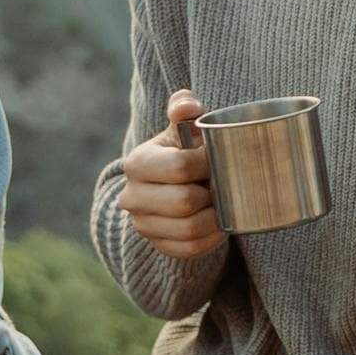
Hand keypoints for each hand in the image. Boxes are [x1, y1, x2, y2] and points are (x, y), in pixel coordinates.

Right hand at [117, 90, 221, 256]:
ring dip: (214, 218)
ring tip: (223, 203)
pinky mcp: (157, 244)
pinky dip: (211, 238)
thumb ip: (184, 109)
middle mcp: (132, 197)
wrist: (172, 183)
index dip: (207, 164)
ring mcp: (142, 224)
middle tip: (222, 184)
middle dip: (211, 193)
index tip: (217, 159)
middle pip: (183, 202)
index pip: (179, 167)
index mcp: (137, 163)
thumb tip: (186, 105)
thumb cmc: (184, 150)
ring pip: (188, 229)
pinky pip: (190, 249)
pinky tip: (220, 224)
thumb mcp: (183, 128)